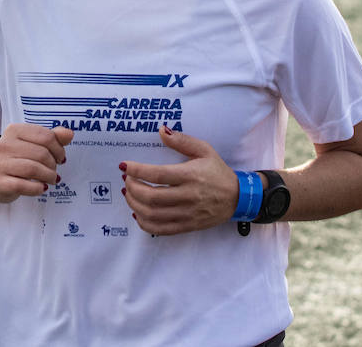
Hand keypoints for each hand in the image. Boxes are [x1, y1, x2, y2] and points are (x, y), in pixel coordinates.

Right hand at [0, 123, 72, 203]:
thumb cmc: (18, 158)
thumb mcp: (34, 144)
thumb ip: (53, 137)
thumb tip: (69, 134)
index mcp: (14, 130)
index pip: (45, 136)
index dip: (59, 148)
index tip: (60, 157)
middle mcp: (4, 144)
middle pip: (41, 153)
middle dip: (53, 164)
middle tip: (54, 170)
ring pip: (33, 169)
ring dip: (48, 176)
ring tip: (51, 179)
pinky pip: (22, 185)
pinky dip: (37, 188)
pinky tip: (41, 188)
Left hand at [121, 125, 237, 235]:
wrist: (237, 197)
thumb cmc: (217, 171)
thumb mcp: (204, 150)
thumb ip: (182, 140)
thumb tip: (161, 130)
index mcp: (191, 175)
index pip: (158, 174)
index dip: (137, 170)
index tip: (124, 166)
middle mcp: (188, 196)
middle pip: (151, 197)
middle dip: (132, 188)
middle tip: (126, 180)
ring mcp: (187, 214)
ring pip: (152, 214)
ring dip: (134, 204)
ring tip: (129, 194)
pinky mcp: (187, 226)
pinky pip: (160, 229)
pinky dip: (144, 222)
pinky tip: (138, 212)